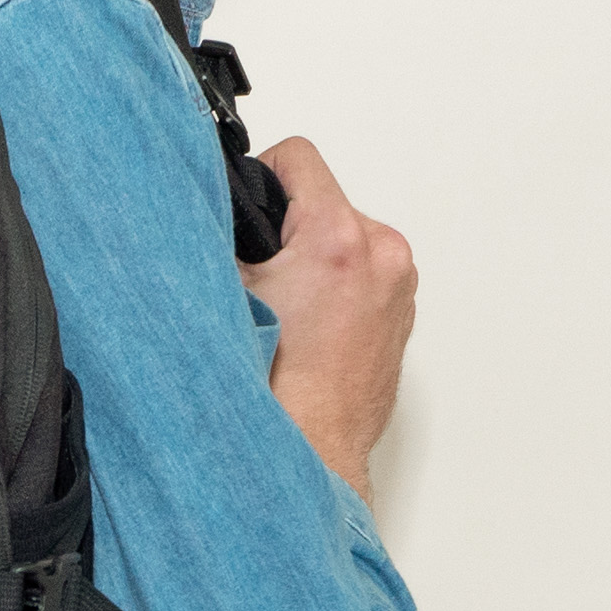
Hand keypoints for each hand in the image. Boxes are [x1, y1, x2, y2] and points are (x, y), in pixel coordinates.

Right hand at [237, 138, 415, 501]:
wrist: (310, 452)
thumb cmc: (277, 392)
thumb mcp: (226, 293)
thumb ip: (222, 237)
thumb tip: (208, 207)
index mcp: (339, 241)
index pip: (297, 158)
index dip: (259, 176)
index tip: (247, 209)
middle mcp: (381, 256)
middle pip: (322, 200)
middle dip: (286, 228)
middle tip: (261, 276)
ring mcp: (398, 285)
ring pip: (343, 237)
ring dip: (314, 258)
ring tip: (286, 307)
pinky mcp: (402, 311)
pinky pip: (363, 271)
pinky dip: (336, 286)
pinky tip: (309, 324)